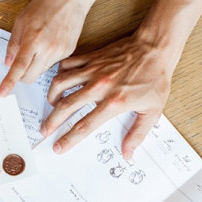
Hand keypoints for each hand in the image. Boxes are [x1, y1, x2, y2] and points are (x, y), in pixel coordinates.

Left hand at [0, 0, 90, 95]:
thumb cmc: (45, 5)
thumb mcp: (22, 21)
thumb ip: (13, 44)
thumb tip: (8, 63)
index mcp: (33, 39)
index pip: (19, 67)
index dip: (10, 81)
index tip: (3, 92)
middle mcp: (47, 49)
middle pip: (30, 77)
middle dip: (21, 76)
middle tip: (19, 66)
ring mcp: (59, 52)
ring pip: (40, 72)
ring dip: (33, 67)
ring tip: (37, 47)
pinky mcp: (68, 53)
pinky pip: (51, 65)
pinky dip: (45, 60)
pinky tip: (48, 44)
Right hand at [42, 34, 174, 158]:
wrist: (156, 47)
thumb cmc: (155, 77)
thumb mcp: (152, 111)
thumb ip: (138, 134)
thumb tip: (128, 154)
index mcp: (114, 103)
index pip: (85, 126)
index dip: (69, 139)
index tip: (58, 147)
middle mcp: (99, 87)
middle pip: (66, 107)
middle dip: (52, 121)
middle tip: (45, 130)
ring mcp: (93, 70)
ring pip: (61, 83)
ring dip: (52, 96)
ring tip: (51, 105)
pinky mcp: (91, 58)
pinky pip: (67, 64)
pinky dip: (60, 73)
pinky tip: (61, 82)